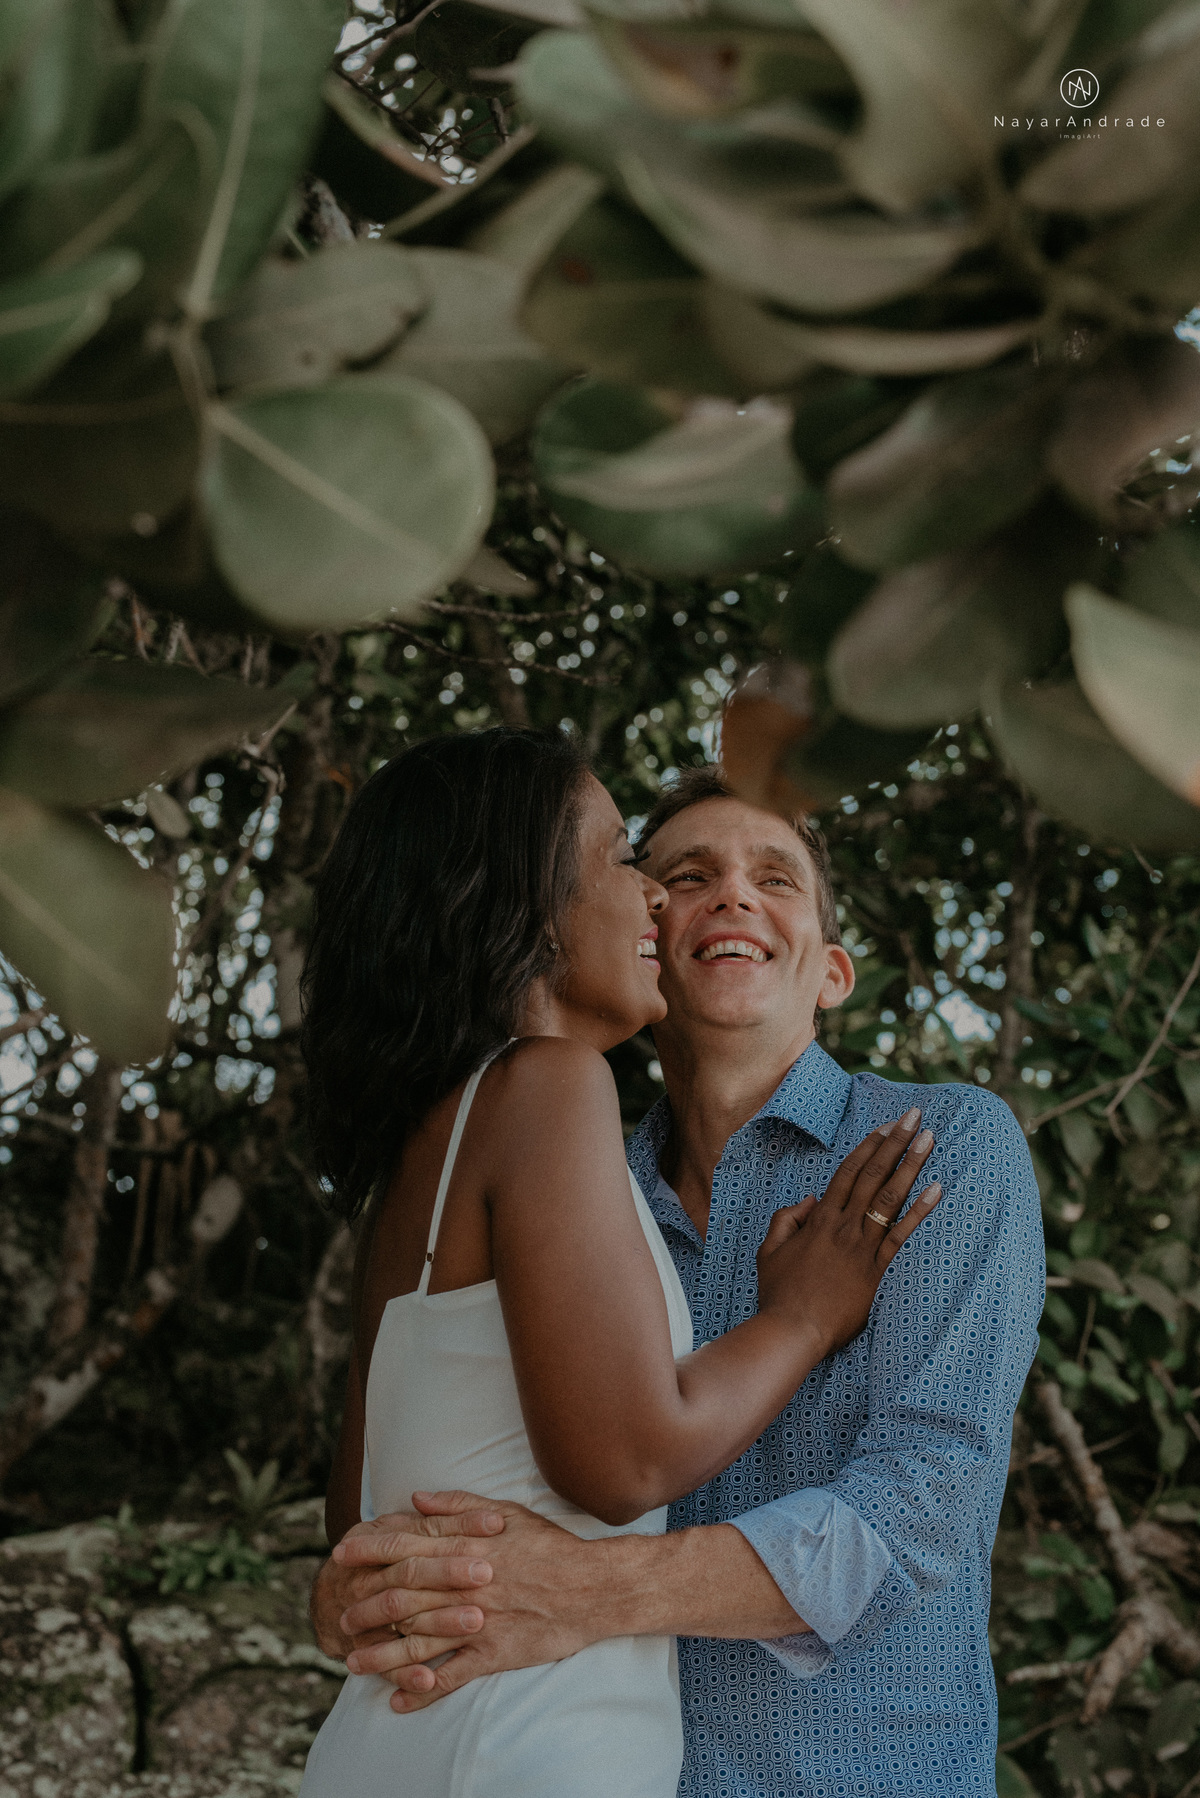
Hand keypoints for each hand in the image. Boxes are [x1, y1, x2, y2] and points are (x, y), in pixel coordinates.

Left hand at [334, 1490, 619, 1712]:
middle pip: (402, 1595)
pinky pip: (450, 1676)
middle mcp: (464, 1584)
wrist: (592, 1587)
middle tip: (340, 1614)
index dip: (369, 1549)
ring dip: (382, 1654)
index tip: (341, 1552)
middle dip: (365, 1605)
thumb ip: (458, 1505)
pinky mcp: (493, 1653)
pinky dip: (423, 1693)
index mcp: (466, 1547)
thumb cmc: (550, 1546)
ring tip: (352, 1663)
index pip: (406, 1545)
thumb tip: (416, 1499)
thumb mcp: (507, 1512)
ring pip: (418, 1640)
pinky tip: (398, 1702)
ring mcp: (476, 1621)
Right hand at [755, 1108, 939, 1356]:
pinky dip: (920, 1210)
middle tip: (915, 1117)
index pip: (848, 1173)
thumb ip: (786, 1219)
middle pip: (873, 1175)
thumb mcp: (769, 1250)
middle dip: (896, 1143)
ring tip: (929, 1140)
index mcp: (819, 1219)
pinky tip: (937, 1189)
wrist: (792, 1331)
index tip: (887, 1126)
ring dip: (911, 1165)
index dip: (869, 1146)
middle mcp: (843, 1226)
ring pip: (890, 1197)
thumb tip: (810, 1200)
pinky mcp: (876, 1270)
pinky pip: (902, 1234)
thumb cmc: (779, 1294)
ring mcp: (862, 1247)